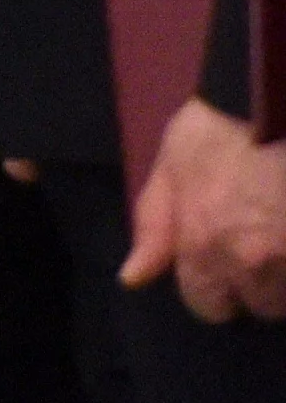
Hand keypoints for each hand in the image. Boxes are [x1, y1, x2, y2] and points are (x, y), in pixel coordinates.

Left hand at [124, 98, 285, 321]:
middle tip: (257, 238)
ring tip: (278, 230)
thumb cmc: (217, 127)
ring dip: (284, 273)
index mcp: (203, 244)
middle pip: (257, 305)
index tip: (220, 256)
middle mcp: (250, 263)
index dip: (212, 282)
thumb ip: (153, 225)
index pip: (206, 305)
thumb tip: (132, 277)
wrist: (271, 97)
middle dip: (255, 280)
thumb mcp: (171, 165)